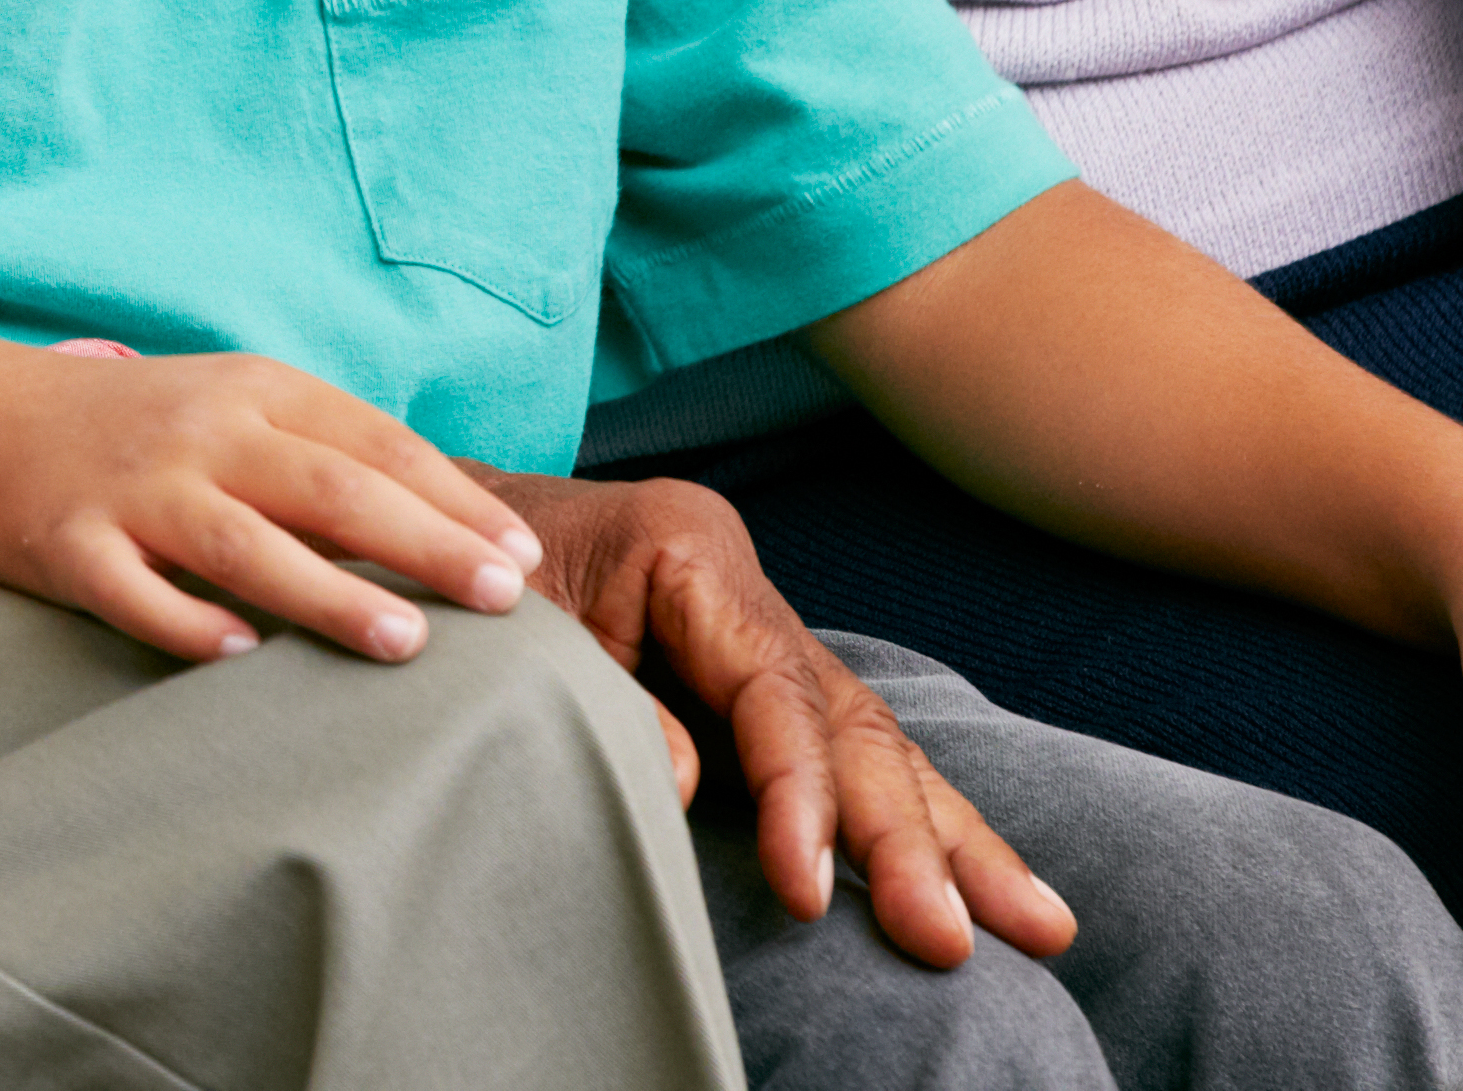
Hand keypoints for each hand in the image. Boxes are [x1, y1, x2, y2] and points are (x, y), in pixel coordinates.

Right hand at [0, 349, 542, 666]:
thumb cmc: (146, 430)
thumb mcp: (238, 411)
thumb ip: (327, 459)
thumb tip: (457, 534)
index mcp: (256, 391)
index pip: (375, 443)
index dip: (454, 499)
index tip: (522, 556)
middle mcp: (201, 432)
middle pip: (328, 489)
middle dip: (423, 543)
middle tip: (501, 599)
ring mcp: (133, 489)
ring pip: (242, 543)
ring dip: (328, 594)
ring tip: (405, 641)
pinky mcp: (69, 544)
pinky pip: (134, 591)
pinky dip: (189, 623)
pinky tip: (242, 656)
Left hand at [483, 469, 1073, 970]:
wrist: (421, 522)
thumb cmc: (459, 577)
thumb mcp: (514, 633)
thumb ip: (604, 704)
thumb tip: (687, 783)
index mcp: (687, 548)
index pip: (773, 690)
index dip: (800, 796)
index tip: (809, 889)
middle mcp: (742, 586)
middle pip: (849, 722)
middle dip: (909, 839)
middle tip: (954, 940)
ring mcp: (759, 628)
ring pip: (878, 740)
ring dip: (955, 838)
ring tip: (1041, 927)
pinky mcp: (756, 674)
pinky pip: (851, 749)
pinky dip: (915, 816)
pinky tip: (988, 881)